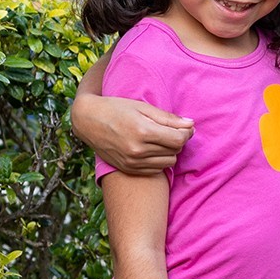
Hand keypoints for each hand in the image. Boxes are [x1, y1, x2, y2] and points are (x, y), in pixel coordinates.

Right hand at [71, 93, 193, 174]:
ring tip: (161, 139)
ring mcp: (131, 162)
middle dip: (178, 140)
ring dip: (170, 151)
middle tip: (172, 130)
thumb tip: (191, 124)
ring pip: (168, 162)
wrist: (88, 121)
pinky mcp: (128, 169)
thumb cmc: (116, 109)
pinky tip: (152, 149)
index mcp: (142, 132)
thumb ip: (168, 118)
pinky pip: (156, 170)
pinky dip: (159, 161)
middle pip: (175, 151)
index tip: (185, 127)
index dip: (187, 133)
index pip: (179, 140)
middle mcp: (137, 150)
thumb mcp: (143, 107)